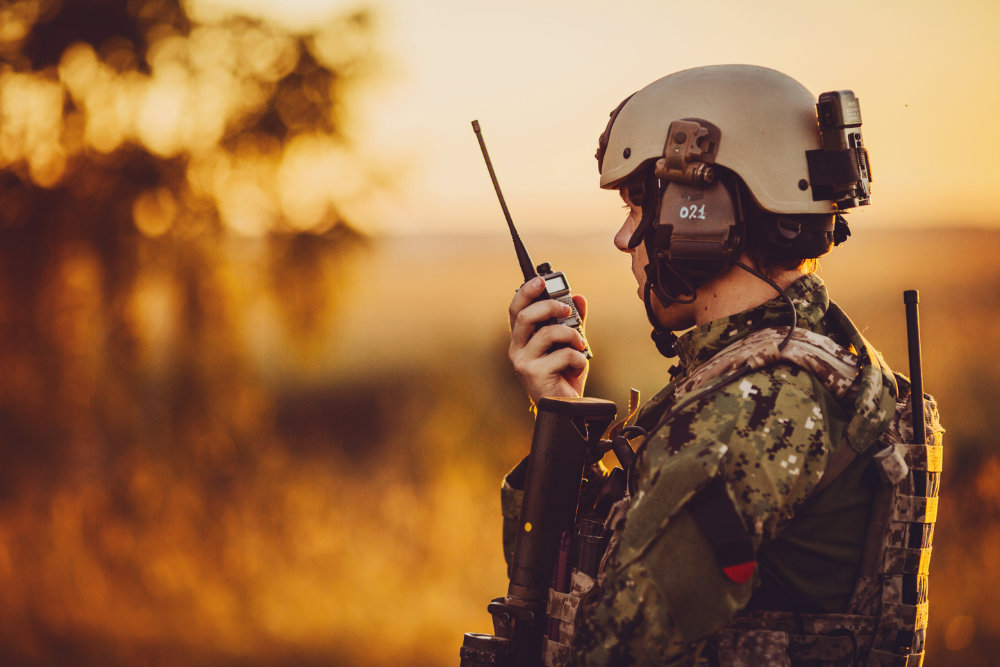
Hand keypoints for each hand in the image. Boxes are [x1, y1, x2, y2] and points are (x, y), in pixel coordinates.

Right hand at [508, 276, 588, 403]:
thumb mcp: (570, 343)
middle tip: (568, 309)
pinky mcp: (535, 374)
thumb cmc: (564, 375)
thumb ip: (573, 321)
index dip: (526, 292)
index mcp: (522, 338)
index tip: (541, 280)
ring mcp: (523, 362)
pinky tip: (578, 367)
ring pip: (547, 333)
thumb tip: (579, 297)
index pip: (516, 309)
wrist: (567, 408)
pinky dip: (577, 358)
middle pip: (525, 316)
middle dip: (549, 306)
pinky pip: (562, 354)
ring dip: (571, 335)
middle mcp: (517, 349)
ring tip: (581, 343)